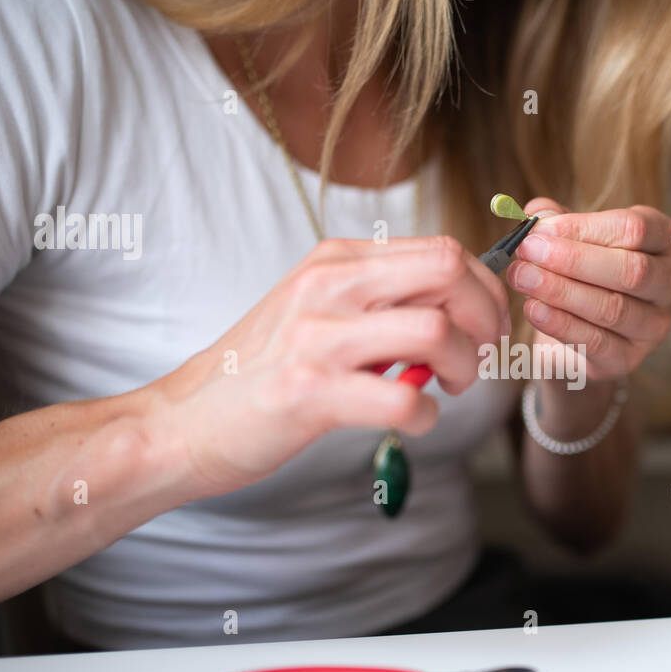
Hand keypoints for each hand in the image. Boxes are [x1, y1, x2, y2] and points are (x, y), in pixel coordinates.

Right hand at [150, 235, 508, 497]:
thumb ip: (377, 301)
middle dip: (486, 316)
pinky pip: (404, 400)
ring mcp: (318, 338)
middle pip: (448, 271)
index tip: (486, 323)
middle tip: (480, 354)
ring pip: (436, 331)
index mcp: (335, 260)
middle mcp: (328, 287)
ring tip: (447, 388)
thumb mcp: (315, 310)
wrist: (184, 421)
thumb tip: (455, 307)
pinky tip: (411, 421)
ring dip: (464, 367)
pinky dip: (425, 417)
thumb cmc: (261, 371)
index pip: (441, 249)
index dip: (483, 288)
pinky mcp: (310, 393)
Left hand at [505, 199, 670, 379]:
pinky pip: (597, 342)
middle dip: (573, 260)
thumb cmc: (580, 271)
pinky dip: (561, 324)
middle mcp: (669, 282)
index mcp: (661, 240)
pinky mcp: (629, 358)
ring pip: (613, 308)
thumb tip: (536, 216)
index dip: (584, 228)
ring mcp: (654, 324)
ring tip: (523, 278)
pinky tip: (534, 309)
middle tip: (528, 252)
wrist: (575, 328)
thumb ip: (555, 222)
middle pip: (631, 270)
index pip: (634, 229)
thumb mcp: (569, 237)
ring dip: (561, 291)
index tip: (541, 230)